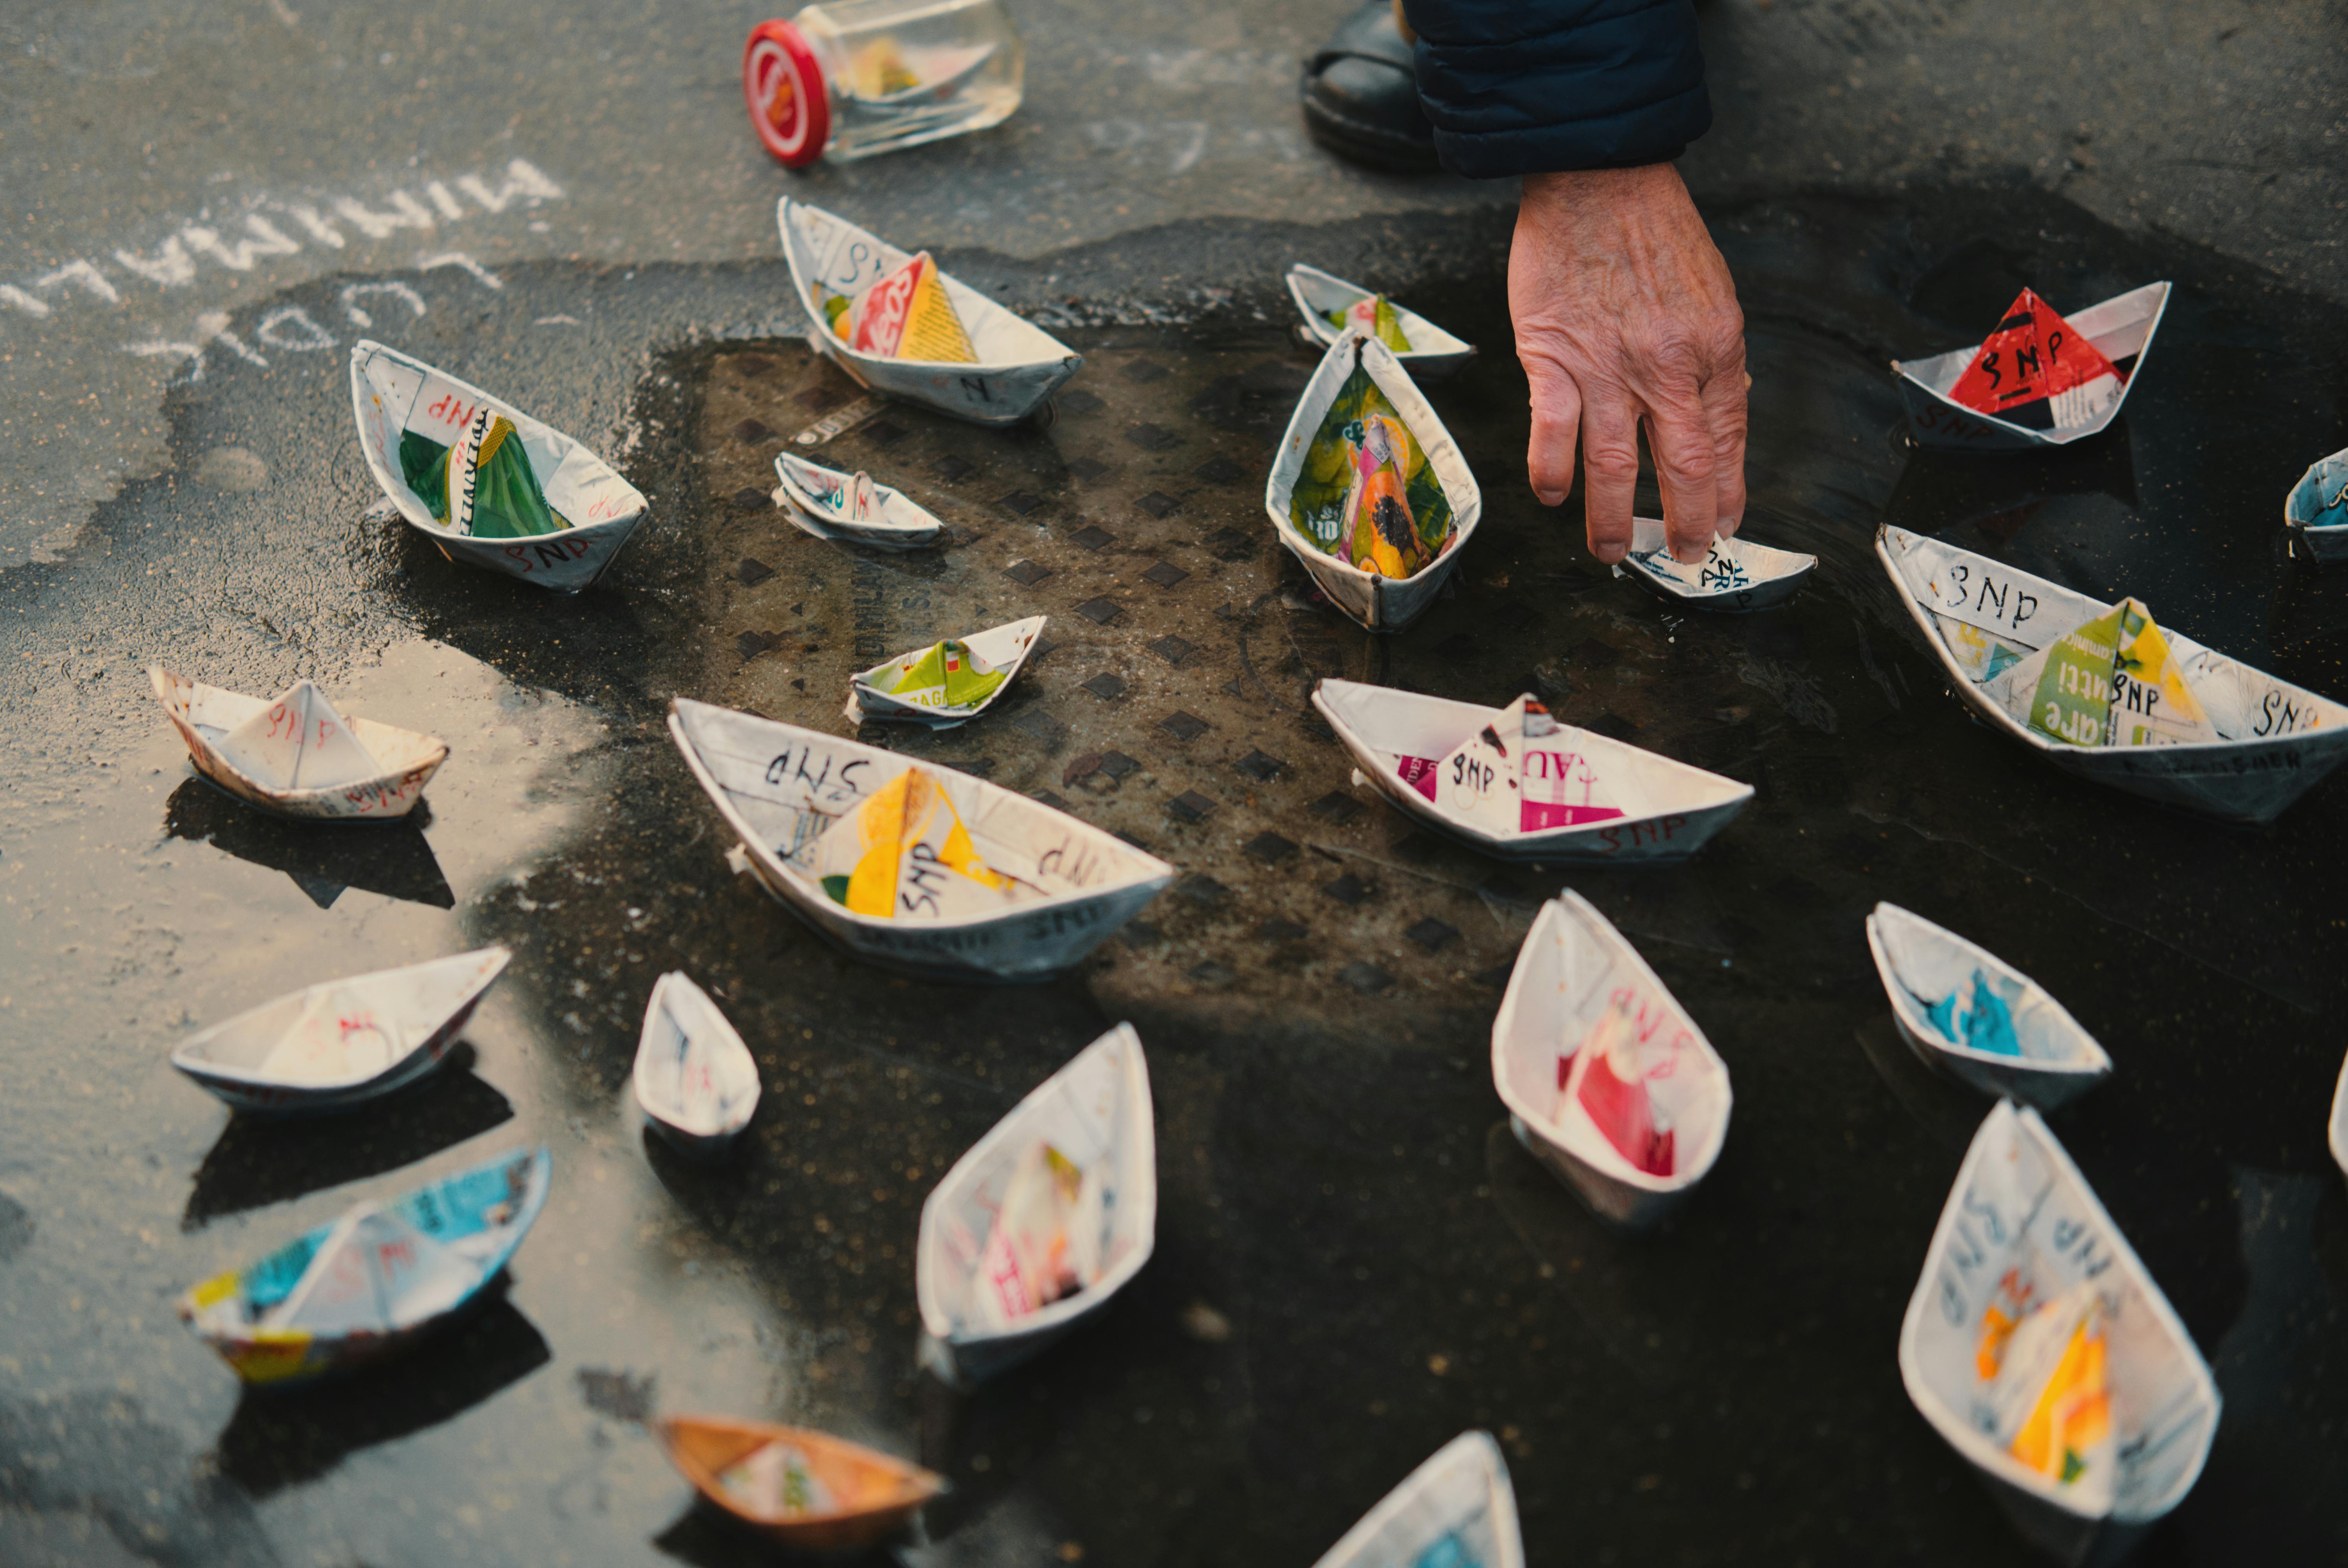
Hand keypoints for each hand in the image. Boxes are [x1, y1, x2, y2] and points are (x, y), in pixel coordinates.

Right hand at [1509, 164, 1747, 564]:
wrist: (1599, 179)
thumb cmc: (1654, 230)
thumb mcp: (1712, 293)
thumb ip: (1710, 357)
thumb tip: (1716, 411)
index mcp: (1714, 348)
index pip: (1728, 439)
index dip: (1727, 491)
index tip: (1724, 523)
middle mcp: (1666, 366)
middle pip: (1683, 466)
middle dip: (1686, 522)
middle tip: (1682, 554)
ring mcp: (1607, 366)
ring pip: (1616, 464)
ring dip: (1614, 519)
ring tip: (1612, 551)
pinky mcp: (1552, 357)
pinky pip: (1552, 431)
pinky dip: (1552, 472)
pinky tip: (1552, 495)